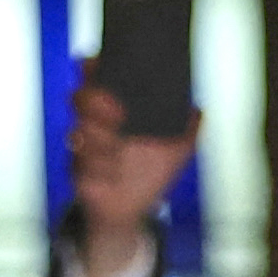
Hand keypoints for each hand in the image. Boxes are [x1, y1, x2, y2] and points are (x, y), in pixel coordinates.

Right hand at [63, 82, 201, 276]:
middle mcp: (96, 125)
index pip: (98, 81)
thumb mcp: (176, 151)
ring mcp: (85, 149)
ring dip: (98, 140)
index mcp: (114, 113)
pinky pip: (80, 165)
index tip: (94, 65)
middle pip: (80, 99)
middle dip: (93, 100)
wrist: (133, 211)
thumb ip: (188, 129)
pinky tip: (112, 173)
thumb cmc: (149, 174)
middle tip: (116, 110)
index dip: (92, 68)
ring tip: (116, 149)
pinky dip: (99, 168)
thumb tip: (198, 110)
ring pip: (79, 132)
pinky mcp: (79, 173)